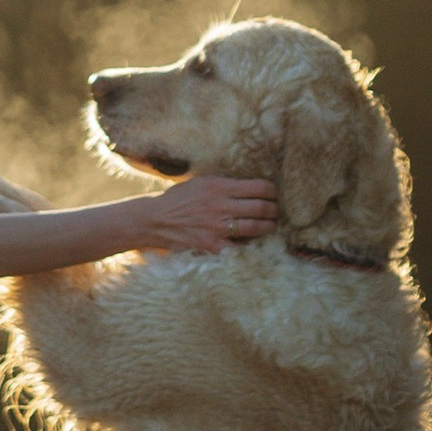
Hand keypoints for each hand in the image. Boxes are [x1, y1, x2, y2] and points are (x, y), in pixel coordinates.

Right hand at [141, 172, 280, 255]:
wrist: (155, 220)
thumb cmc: (178, 199)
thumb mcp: (200, 182)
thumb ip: (223, 183)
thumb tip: (248, 185)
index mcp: (219, 187)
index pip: (259, 187)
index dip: (272, 190)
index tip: (274, 193)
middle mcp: (221, 206)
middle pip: (261, 207)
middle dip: (274, 209)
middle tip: (276, 210)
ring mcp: (217, 227)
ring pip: (255, 227)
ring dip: (268, 227)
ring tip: (270, 225)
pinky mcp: (212, 245)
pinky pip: (239, 248)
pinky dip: (249, 245)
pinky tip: (254, 243)